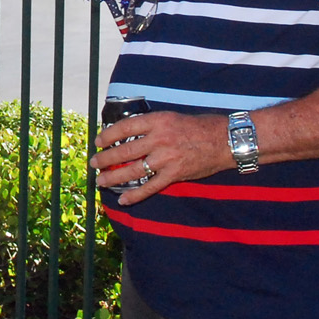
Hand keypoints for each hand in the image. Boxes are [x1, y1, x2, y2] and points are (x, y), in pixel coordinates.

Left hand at [91, 110, 234, 205]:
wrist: (225, 140)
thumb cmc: (201, 127)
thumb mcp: (173, 118)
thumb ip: (154, 127)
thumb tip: (131, 136)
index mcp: (158, 121)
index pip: (125, 128)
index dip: (108, 135)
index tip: (98, 141)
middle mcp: (159, 139)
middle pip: (125, 150)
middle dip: (106, 159)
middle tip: (94, 163)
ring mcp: (166, 158)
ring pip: (133, 170)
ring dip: (114, 177)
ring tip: (101, 181)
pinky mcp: (174, 174)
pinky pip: (150, 187)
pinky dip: (135, 195)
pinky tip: (123, 200)